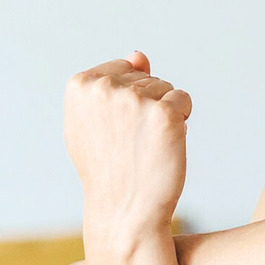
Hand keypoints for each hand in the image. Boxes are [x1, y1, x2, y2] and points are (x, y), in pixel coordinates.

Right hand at [64, 50, 192, 236]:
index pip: (123, 69)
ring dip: (165, 113)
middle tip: (132, 143)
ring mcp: (135, 99)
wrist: (124, 209)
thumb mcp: (93, 122)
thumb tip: (139, 55)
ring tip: (146, 145)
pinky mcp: (165, 113)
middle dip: (148, 106)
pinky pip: (184, 100)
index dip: (127, 100)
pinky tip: (166, 144)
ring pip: (166, 88)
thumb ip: (109, 85)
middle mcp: (105, 87)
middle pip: (147, 78)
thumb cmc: (108, 167)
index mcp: (80, 85)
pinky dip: (181, 121)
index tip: (116, 129)